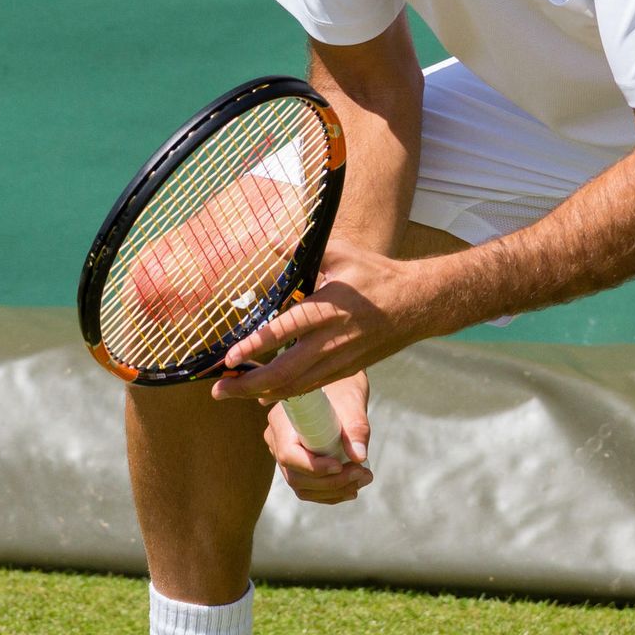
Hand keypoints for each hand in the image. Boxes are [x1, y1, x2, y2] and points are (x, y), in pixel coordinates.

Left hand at [211, 235, 444, 404]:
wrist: (417, 303)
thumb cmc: (376, 275)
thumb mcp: (341, 254)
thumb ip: (302, 250)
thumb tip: (268, 239)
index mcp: (327, 309)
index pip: (284, 331)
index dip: (254, 346)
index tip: (228, 356)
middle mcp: (331, 341)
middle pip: (284, 372)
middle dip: (247, 384)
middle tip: (217, 391)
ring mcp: (340, 360)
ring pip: (296, 386)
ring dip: (261, 393)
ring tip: (231, 395)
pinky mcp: (347, 369)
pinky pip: (312, 387)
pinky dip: (286, 393)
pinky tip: (266, 395)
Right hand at [266, 371, 372, 504]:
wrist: (340, 389)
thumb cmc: (343, 389)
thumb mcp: (352, 404)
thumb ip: (356, 428)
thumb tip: (359, 456)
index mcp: (282, 421)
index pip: (288, 455)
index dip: (313, 467)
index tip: (341, 466)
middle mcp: (276, 440)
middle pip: (295, 476)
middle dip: (330, 482)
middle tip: (362, 474)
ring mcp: (284, 455)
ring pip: (302, 487)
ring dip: (334, 491)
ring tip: (363, 479)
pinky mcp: (297, 464)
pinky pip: (308, 488)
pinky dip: (331, 493)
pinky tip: (353, 487)